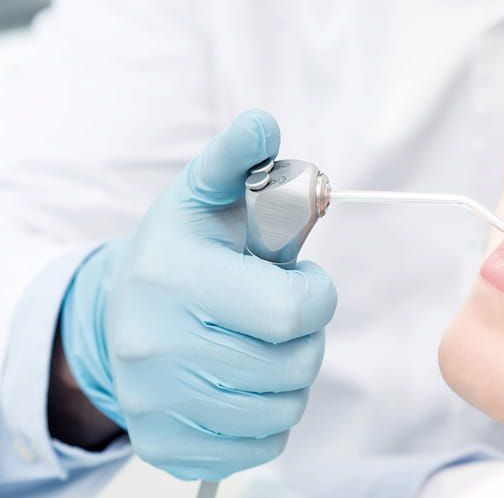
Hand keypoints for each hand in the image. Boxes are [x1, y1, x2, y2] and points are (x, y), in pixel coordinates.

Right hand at [59, 110, 336, 479]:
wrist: (117, 312)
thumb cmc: (183, 249)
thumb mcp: (204, 195)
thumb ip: (238, 160)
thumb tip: (262, 125)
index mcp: (174, 276)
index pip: (291, 310)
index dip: (317, 293)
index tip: (302, 279)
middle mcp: (157, 345)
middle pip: (293, 364)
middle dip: (306, 335)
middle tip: (283, 313)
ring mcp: (157, 402)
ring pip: (283, 408)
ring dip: (292, 375)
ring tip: (266, 344)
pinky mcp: (166, 443)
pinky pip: (260, 445)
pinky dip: (271, 417)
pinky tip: (248, 381)